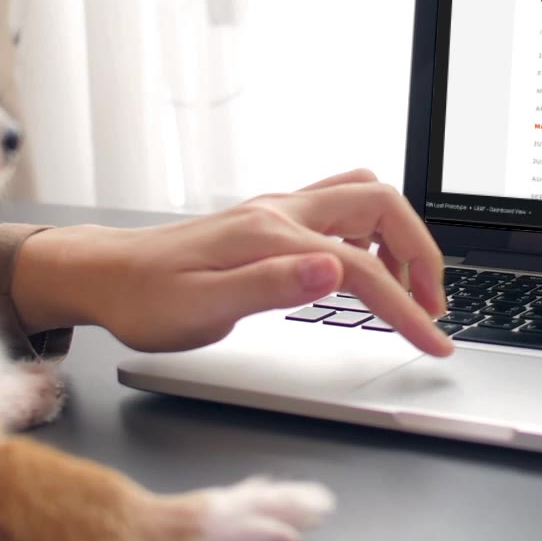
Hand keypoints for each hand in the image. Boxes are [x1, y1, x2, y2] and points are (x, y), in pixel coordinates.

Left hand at [13, 170, 453, 356]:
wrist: (108, 276)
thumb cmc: (146, 298)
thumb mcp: (202, 307)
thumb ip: (270, 287)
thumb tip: (331, 269)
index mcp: (270, 235)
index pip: (362, 268)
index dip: (405, 307)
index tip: (433, 342)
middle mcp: (282, 211)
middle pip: (381, 205)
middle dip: (420, 253)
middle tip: (431, 306)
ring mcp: (280, 211)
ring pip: (366, 198)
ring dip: (400, 237)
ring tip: (408, 289)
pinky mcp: (275, 222)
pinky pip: (344, 209)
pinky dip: (374, 234)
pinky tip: (367, 269)